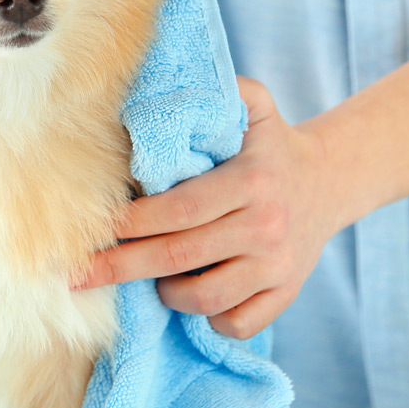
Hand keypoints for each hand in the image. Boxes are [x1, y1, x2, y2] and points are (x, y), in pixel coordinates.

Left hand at [74, 77, 350, 339]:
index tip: (96, 226)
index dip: (133, 221)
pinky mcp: (286, 292)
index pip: (180, 209)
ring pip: (206, 298)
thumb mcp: (254, 105)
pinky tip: (194, 296)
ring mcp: (278, 266)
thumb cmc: (272, 144)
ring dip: (166, 294)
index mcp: (251, 182)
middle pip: (179, 256)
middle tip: (77, 274)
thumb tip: (162, 83)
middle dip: (121, 266)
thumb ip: (218, 92)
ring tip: (151, 278)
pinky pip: (238, 324)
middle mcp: (266, 227)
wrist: (331, 180)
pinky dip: (210, 318)